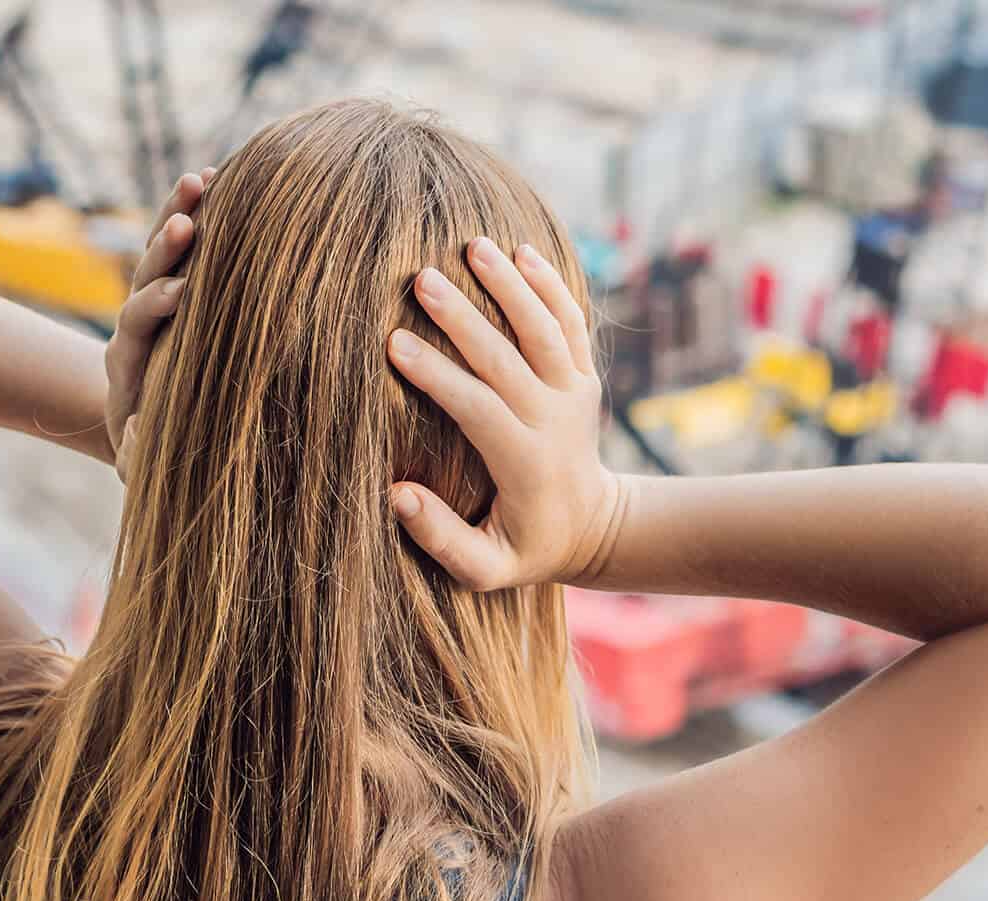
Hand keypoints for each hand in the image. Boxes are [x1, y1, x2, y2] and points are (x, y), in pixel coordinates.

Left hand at [107, 167, 214, 479]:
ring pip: (160, 250)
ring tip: (202, 178)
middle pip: (142, 274)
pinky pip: (182, 246)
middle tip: (187, 223)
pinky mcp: (172, 286)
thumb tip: (137, 434)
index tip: (180, 292)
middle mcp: (135, 323)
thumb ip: (136, 454)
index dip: (153, 305)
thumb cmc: (151, 449)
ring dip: (179, 213)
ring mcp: (152, 300)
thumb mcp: (141, 461)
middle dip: (164, 248)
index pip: (135, 323)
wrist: (139, 425)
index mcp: (126, 361)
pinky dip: (197, 213)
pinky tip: (216, 177)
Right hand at [386, 237, 623, 589]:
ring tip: (474, 246)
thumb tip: (396, 495)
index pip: (476, 408)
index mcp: (525, 462)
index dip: (436, 375)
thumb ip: (441, 538)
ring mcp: (573, 393)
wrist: (594, 529)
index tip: (393, 343)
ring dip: (511, 285)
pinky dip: (552, 286)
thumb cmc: (526, 549)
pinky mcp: (584, 377)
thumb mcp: (484, 568)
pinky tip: (522, 251)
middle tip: (421, 278)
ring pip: (544, 329)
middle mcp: (553, 419)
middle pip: (507, 358)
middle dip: (463, 317)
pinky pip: (571, 324)